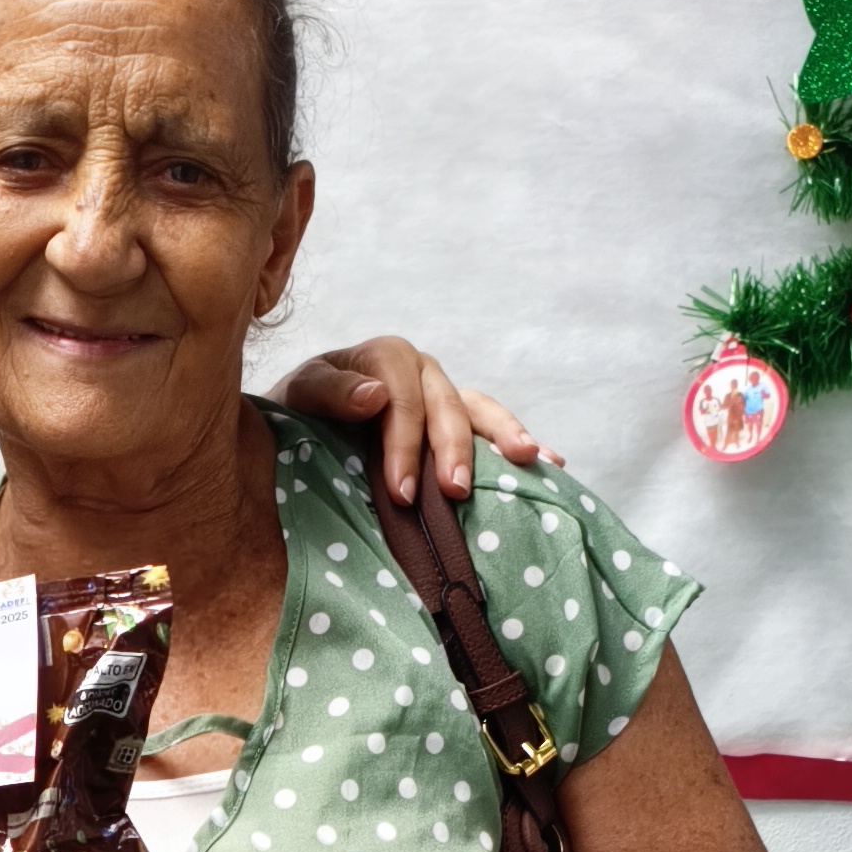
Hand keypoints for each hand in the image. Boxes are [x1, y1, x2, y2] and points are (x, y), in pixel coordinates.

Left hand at [271, 335, 558, 507]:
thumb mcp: (302, 395)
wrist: (304, 427)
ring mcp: (444, 396)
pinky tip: (550, 464)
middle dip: (453, 448)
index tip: (402, 492)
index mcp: (384, 359)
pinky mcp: (459, 423)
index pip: (401, 395)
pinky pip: (493, 430)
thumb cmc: (301, 414)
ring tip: (530, 459)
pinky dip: (519, 445)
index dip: (403, 442)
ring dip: (505, 435)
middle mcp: (421, 373)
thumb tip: (375, 394)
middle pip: (446, 404)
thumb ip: (330, 391)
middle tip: (455, 492)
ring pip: (480, 411)